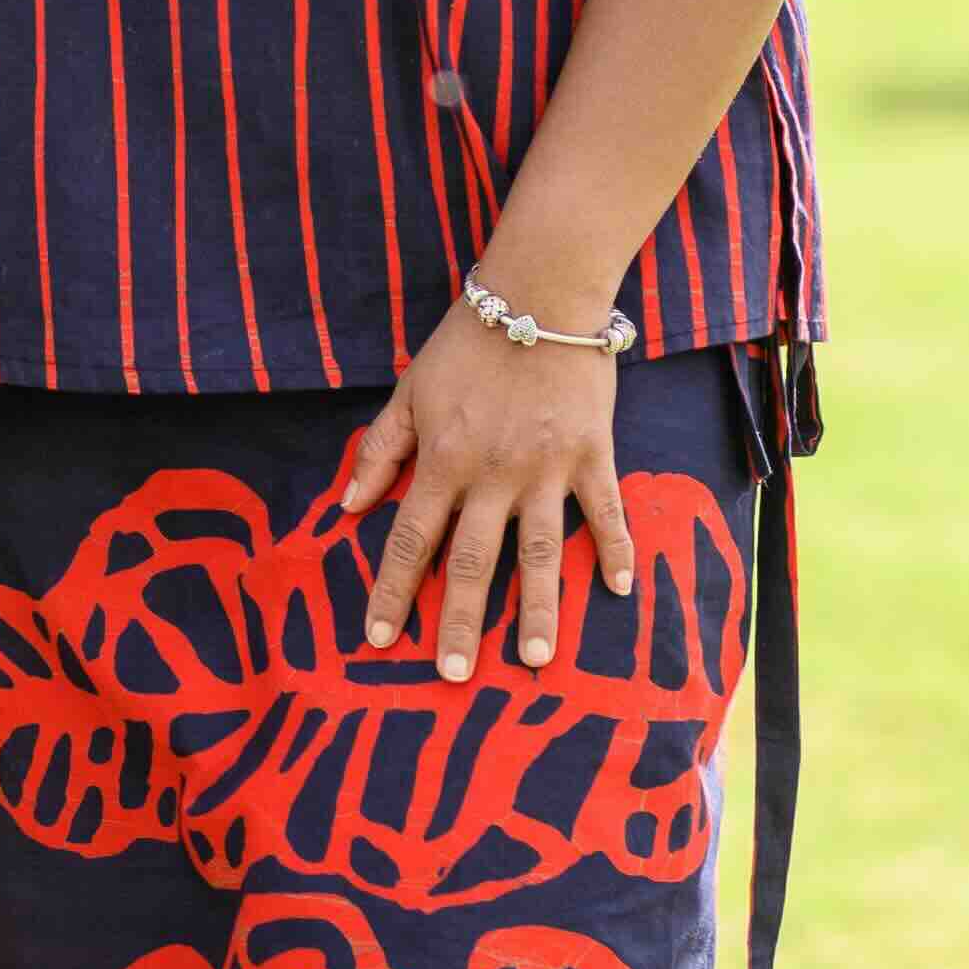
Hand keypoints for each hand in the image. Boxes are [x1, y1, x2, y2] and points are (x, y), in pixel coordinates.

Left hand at [340, 296, 635, 680]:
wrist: (540, 293)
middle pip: (471, 561)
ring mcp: (546, 468)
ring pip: (539, 552)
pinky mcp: (591, 454)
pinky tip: (620, 589)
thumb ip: (380, 450)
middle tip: (454, 675)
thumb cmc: (468, 341)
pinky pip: (604, 511)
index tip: (379, 639)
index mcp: (442, 459)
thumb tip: (348, 506)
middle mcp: (491, 473)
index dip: (391, 590)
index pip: (408, 538)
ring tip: (535, 659)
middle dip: (460, 621)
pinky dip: (615, 549)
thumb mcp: (410, 390)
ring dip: (537, 609)